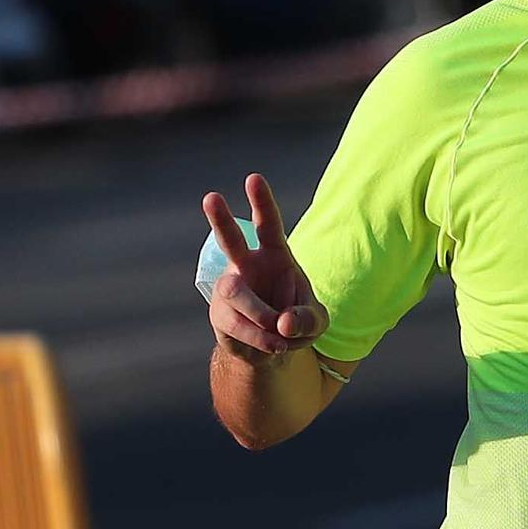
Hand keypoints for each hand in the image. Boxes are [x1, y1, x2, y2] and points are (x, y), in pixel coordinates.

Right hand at [201, 173, 328, 362]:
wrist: (273, 350)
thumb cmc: (297, 322)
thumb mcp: (316, 322)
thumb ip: (307, 319)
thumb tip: (283, 323)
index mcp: (274, 255)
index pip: (267, 224)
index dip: (262, 202)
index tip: (253, 178)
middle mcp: (247, 266)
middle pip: (230, 240)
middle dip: (220, 219)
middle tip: (211, 196)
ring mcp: (229, 289)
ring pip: (236, 292)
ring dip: (262, 314)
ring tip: (280, 332)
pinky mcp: (220, 315)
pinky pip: (237, 325)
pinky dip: (261, 339)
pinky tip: (272, 344)